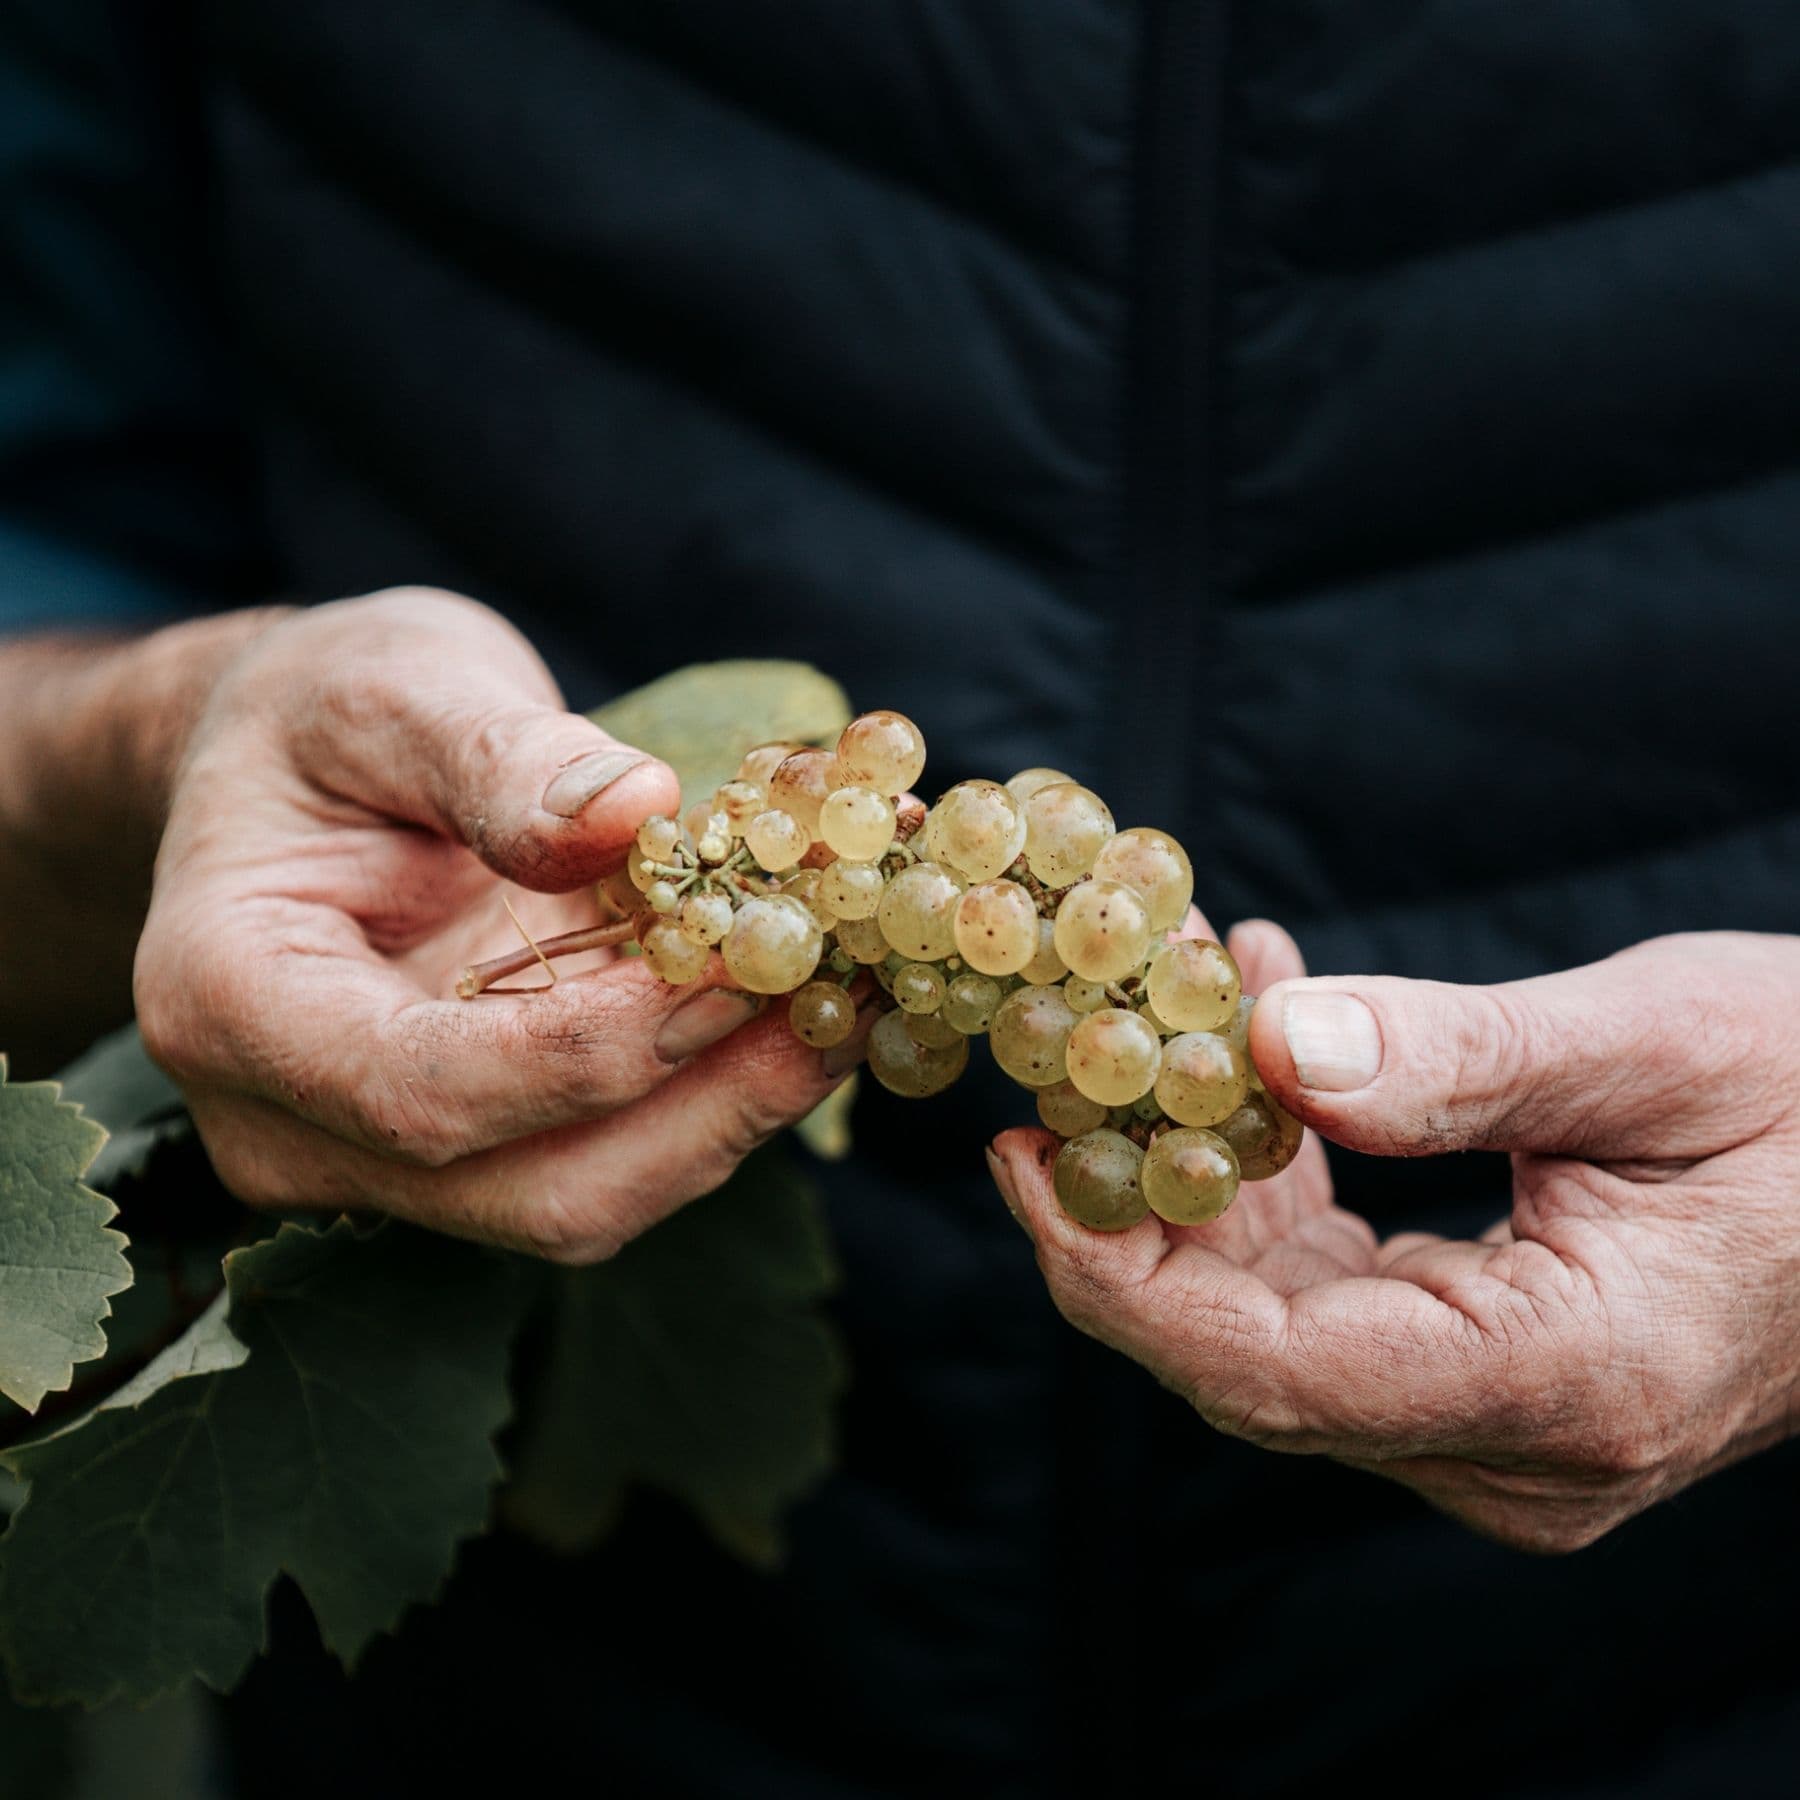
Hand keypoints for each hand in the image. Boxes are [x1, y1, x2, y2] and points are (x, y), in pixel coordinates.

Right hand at [136, 588, 867, 1261]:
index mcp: (231, 1002)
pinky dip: (718, 1093)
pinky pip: (614, 1156)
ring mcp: (387, 1156)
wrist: (299, 768)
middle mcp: (296, 1120)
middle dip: (704, 1106)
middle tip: (835, 998)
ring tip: (846, 998)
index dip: (592, 1049)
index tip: (734, 966)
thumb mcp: (394, 685)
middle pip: (532, 1191)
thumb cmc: (324, 716)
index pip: (422, 1090)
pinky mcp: (478, 1147)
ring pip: (592, 1197)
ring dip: (736, 1109)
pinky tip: (804, 1009)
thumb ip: (496, 755)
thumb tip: (633, 810)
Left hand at [989, 927, 1799, 1550]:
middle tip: (1067, 1061)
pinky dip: (1279, 1181)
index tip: (1021, 1164)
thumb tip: (1266, 1042)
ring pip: (1278, 1327)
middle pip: (1252, 1362)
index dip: (1119, 1277)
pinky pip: (1337, 1294)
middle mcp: (1525, 1445)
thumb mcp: (1660, 1041)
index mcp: (1571, 1380)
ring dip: (1203, 1176)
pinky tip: (1267, 1048)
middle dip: (1135, 1209)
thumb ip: (1461, 1055)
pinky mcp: (1493, 1379)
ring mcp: (1506, 1430)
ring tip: (1170, 1013)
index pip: (1276, 1376)